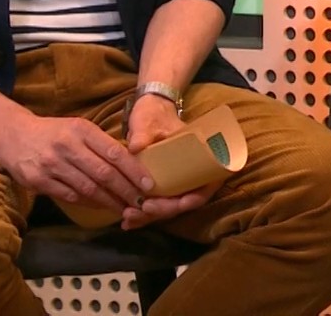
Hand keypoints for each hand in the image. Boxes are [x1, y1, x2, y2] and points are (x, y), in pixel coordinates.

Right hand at [0, 113, 152, 213]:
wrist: (12, 134)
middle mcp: (67, 146)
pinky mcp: (38, 181)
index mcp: (82, 130)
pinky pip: (69, 196)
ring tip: (125, 209)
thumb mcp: (78, 128)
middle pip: (104, 173)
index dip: (134, 171)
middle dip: (126, 191)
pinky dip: (88, 203)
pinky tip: (101, 207)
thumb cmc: (53, 132)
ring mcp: (52, 165)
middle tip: (142, 203)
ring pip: (88, 188)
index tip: (149, 184)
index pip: (114, 152)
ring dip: (109, 202)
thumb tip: (132, 164)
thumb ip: (100, 144)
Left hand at [116, 91, 217, 227]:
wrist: (148, 109)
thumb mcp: (149, 121)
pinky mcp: (163, 184)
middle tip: (140, 211)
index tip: (172, 203)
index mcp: (201, 157)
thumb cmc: (154, 113)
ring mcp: (177, 180)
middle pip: (184, 202)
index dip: (190, 201)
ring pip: (169, 206)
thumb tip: (136, 146)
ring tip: (128, 219)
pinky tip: (127, 221)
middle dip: (162, 211)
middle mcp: (192, 173)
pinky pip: (157, 202)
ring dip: (150, 216)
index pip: (203, 188)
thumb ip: (143, 134)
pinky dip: (144, 213)